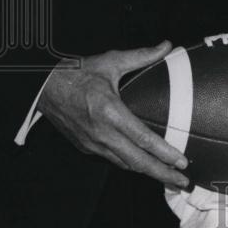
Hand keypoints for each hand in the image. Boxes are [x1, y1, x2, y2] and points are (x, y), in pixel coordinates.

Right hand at [37, 41, 188, 190]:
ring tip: (169, 177)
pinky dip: (131, 165)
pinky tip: (144, 166)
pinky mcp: (86, 147)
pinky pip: (113, 160)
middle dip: (162, 173)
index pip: (143, 139)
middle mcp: (101, 132)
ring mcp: (92, 143)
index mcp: (110, 111)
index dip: (165, 153)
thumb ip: (142, 56)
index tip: (182, 161)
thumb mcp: (111, 61)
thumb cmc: (78, 74)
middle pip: (137, 161)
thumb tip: (166, 46)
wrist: (44, 87)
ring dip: (148, 173)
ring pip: (125, 165)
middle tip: (183, 182)